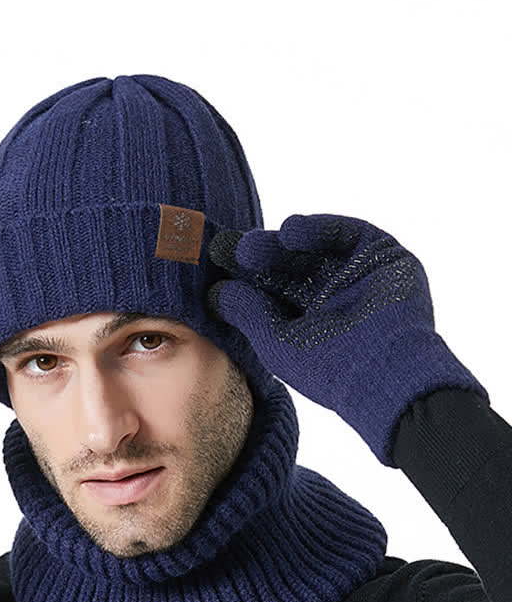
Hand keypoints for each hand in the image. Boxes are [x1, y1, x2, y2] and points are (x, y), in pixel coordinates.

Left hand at [204, 213, 487, 466]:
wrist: (387, 372)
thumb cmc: (329, 370)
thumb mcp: (277, 344)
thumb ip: (248, 315)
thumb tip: (218, 292)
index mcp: (307, 323)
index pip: (271, 292)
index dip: (243, 278)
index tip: (214, 267)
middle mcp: (332, 299)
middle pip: (289, 267)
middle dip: (258, 257)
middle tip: (225, 249)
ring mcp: (358, 278)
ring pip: (314, 250)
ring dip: (281, 243)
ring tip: (250, 247)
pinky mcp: (384, 258)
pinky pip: (348, 234)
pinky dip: (319, 228)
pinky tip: (290, 231)